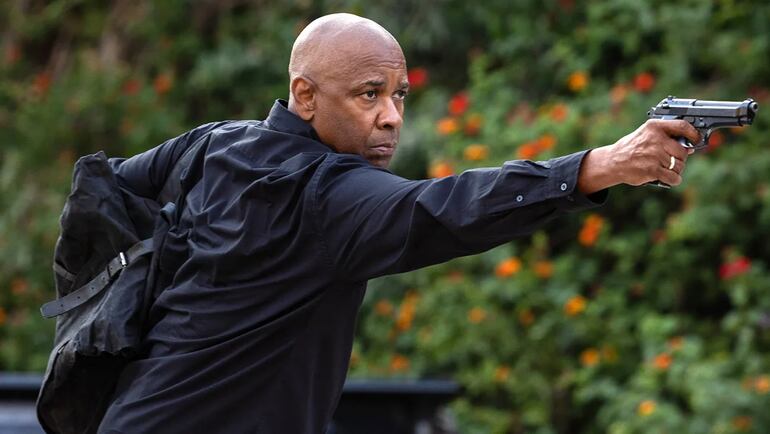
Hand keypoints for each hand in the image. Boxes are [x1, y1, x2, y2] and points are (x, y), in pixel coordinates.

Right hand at [577, 119, 700, 192]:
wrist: (613, 161)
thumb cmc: (632, 148)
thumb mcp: (647, 135)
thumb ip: (667, 138)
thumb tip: (691, 148)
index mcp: (655, 127)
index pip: (682, 126)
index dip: (693, 134)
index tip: (695, 140)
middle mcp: (656, 139)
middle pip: (683, 151)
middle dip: (680, 158)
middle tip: (672, 160)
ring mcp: (654, 155)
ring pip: (679, 166)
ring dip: (675, 170)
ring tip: (665, 169)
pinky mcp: (652, 170)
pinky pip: (673, 177)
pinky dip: (673, 180)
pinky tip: (667, 178)